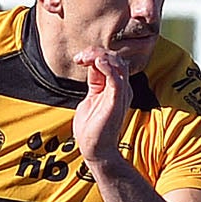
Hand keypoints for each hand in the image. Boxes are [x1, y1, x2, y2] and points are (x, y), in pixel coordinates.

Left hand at [71, 45, 131, 170]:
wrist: (95, 149)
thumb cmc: (92, 128)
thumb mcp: (90, 99)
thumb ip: (94, 83)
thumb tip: (91, 67)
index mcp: (116, 87)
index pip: (110, 61)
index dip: (94, 54)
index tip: (78, 58)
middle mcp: (121, 89)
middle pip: (115, 59)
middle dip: (97, 52)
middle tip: (81, 57)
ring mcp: (120, 94)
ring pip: (118, 64)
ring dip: (100, 56)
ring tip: (87, 58)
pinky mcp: (116, 101)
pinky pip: (116, 78)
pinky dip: (107, 66)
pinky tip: (96, 63)